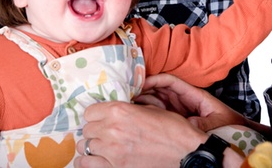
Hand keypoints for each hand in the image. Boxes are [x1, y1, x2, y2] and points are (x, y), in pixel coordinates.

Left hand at [75, 98, 205, 167]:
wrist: (186, 153)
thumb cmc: (172, 130)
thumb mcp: (150, 110)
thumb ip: (127, 109)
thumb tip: (114, 111)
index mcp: (119, 111)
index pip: (90, 112)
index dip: (96, 116)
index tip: (102, 120)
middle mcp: (111, 129)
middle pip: (87, 129)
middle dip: (95, 131)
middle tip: (106, 134)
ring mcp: (112, 151)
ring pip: (84, 146)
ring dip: (93, 146)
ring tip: (102, 148)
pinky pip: (86, 164)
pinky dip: (88, 162)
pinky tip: (97, 160)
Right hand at [137, 74, 249, 131]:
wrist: (236, 135)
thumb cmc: (230, 125)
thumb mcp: (217, 122)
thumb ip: (201, 122)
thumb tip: (186, 123)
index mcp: (193, 94)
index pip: (170, 81)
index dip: (155, 79)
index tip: (141, 82)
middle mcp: (183, 99)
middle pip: (159, 89)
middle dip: (143, 88)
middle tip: (126, 92)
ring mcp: (178, 109)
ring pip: (155, 100)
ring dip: (142, 99)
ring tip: (128, 102)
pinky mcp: (176, 120)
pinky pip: (158, 113)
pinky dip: (147, 112)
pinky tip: (137, 114)